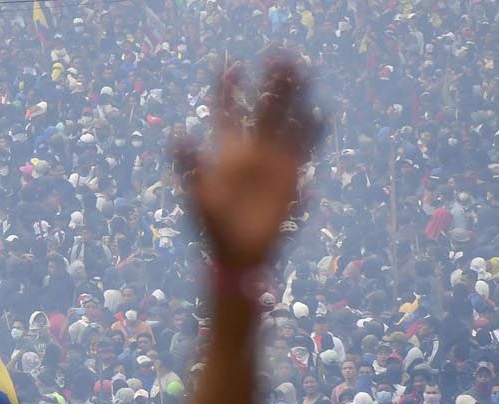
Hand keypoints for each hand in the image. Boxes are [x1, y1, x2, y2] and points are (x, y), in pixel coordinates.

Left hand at [175, 58, 320, 270]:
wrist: (239, 253)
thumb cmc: (213, 227)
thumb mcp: (197, 194)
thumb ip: (189, 164)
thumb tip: (177, 135)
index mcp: (225, 151)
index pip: (225, 112)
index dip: (226, 89)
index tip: (229, 64)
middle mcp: (249, 150)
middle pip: (261, 109)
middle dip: (269, 84)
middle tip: (278, 55)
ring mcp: (272, 159)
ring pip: (285, 120)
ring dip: (294, 97)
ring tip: (301, 70)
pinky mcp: (290, 173)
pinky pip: (304, 146)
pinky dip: (313, 129)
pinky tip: (321, 110)